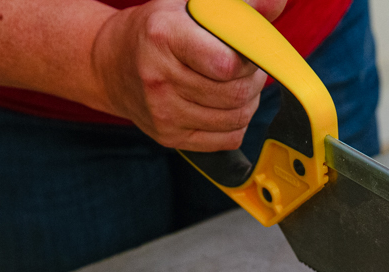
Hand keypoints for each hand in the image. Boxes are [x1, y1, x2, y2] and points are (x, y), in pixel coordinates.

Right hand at [91, 0, 285, 149]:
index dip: (246, 60)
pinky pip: (226, 140)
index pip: (226, 64)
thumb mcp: (190, 4)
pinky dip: (236, 124)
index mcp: (163, 36)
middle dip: (252, 81)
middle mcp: (159, 78)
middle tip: (245, 69)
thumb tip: (277, 4)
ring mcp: (163, 113)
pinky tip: (224, 106)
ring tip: (235, 85)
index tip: (244, 51)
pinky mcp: (169, 137)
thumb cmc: (157, 31)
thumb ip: (236, 6)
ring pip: (235, 119)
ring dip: (247, 103)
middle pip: (234, 94)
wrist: (111, 65)